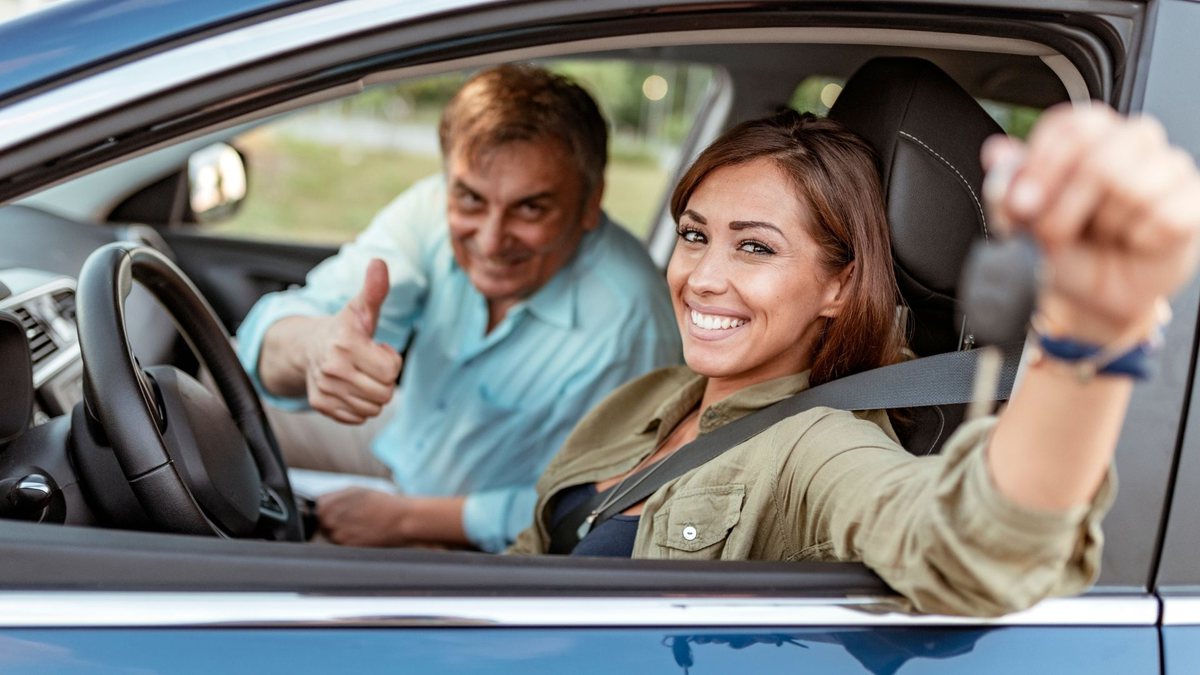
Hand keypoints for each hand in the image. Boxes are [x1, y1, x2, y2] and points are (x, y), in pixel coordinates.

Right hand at [304, 258, 403, 423]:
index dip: (390, 360)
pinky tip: (350, 388)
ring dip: (373, 394)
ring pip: (373, 408)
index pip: (391, 370)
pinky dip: (359, 407)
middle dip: (384, 379)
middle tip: (370, 365)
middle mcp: (333, 369)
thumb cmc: (344, 329)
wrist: (308, 347)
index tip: (378, 349)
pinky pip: (358, 418)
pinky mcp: (321, 405)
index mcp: (346, 344)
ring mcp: (325, 389)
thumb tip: (379, 262)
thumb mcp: (360, 309)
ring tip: (360, 375)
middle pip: (384, 393)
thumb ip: (374, 290)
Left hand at [316, 488, 469, 546]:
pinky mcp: (347, 548)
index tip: (338, 507)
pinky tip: (363, 531)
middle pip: (321, 522)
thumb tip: (317, 503)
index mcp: (328, 504)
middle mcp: (329, 521)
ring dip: (340, 529)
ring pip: (330, 534)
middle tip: (352, 515)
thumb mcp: (354, 491)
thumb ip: (332, 497)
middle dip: (332, 519)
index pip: (315, 507)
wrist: (400, 520)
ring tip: (360, 523)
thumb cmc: (380, 503)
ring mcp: (337, 536)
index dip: (326, 507)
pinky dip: (349, 538)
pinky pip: (341, 544)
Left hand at [984, 105, 1199, 342]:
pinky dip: (1139, 238)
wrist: (1094, 296)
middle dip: (1065, 204)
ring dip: (1103, 224)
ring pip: (1131, 184)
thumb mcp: (1022, 225)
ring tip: (1101, 235)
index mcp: (1088, 136)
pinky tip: (1133, 241)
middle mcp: (1131, 142)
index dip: (1042, 165)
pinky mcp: (1192, 202)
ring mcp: (1167, 168)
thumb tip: (998, 153)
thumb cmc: (1065, 251)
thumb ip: (1007, 189)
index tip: (1020, 203)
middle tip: (1053, 231)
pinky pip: (1165, 215)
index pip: (1072, 125)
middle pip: (1099, 155)